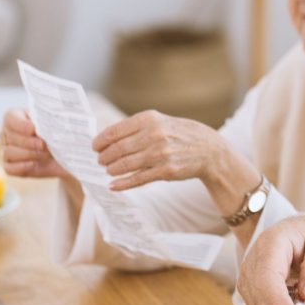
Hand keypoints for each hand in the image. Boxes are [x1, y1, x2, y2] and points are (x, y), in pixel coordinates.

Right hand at [1, 109, 69, 178]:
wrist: (65, 153)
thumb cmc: (59, 133)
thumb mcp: (56, 123)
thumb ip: (48, 120)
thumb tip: (47, 123)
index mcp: (16, 117)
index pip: (10, 118)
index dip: (21, 125)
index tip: (34, 129)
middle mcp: (8, 133)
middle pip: (11, 137)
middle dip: (30, 142)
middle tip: (45, 145)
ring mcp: (7, 150)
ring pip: (9, 153)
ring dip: (29, 154)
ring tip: (45, 154)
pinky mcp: (11, 167)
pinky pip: (9, 168)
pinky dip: (21, 167)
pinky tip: (33, 164)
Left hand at [92, 110, 227, 191]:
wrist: (209, 149)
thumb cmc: (180, 134)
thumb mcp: (160, 122)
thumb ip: (137, 128)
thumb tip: (108, 138)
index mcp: (149, 119)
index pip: (115, 131)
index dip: (100, 141)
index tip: (95, 147)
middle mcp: (154, 135)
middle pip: (118, 149)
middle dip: (104, 157)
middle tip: (100, 161)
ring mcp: (160, 154)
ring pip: (125, 164)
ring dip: (112, 169)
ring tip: (108, 170)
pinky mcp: (165, 171)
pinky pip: (138, 179)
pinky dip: (122, 184)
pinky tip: (113, 185)